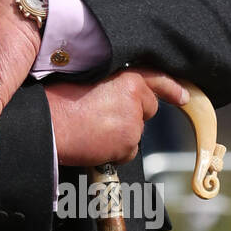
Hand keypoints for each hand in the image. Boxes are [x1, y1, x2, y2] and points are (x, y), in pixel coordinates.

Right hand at [46, 70, 187, 165]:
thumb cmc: (57, 101)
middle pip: (145, 111)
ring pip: (134, 133)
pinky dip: (114, 150)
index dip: (170, 87)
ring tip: (92, 130)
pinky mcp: (127, 146)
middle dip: (132, 114)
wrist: (47, 125)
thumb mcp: (87, 80)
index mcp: (127, 79)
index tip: (182, 95)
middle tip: (103, 115)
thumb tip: (116, 97)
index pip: (155, 81)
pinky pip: (126, 151)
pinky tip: (94, 143)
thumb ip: (110, 86)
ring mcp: (133, 126)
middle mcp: (136, 101)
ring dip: (120, 133)